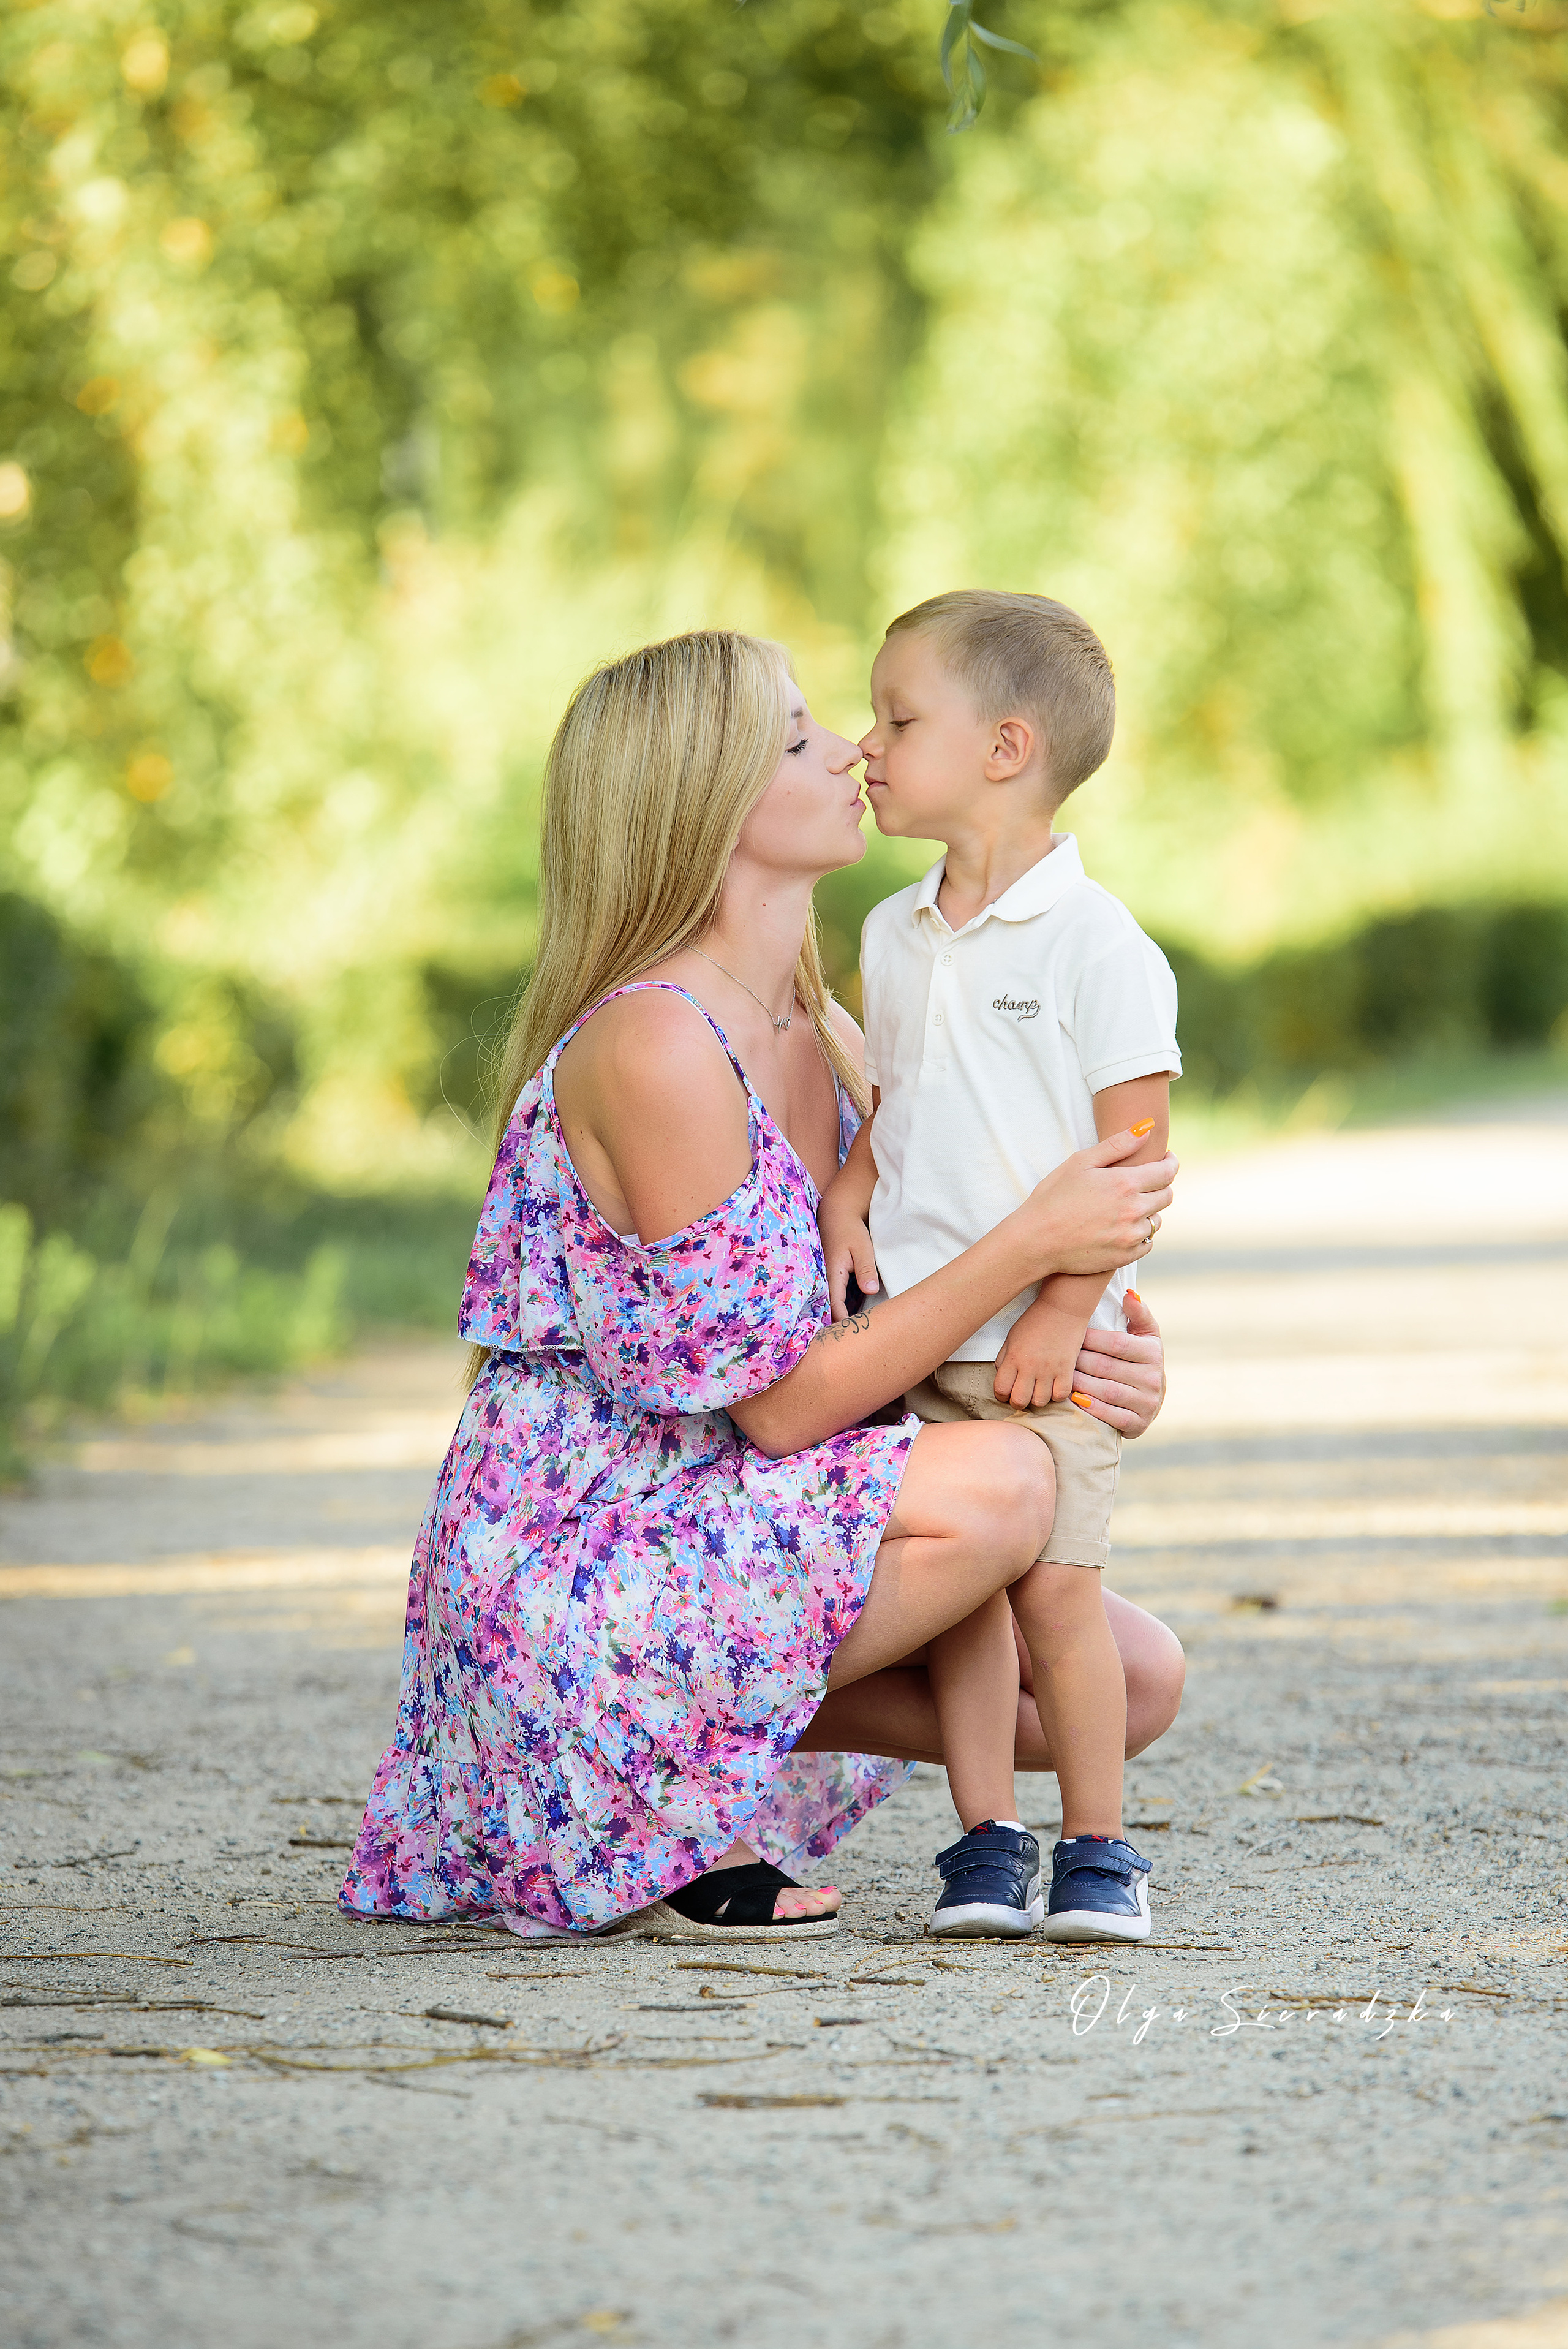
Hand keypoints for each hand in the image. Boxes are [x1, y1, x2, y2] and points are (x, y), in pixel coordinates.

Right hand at [820, 1203, 878, 1323]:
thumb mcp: (863, 1248)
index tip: (851, 1334)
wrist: (836, 1213)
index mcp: (831, 1273)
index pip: (834, 1303)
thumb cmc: (850, 1230)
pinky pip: (835, 1294)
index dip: (841, 1320)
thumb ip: (866, 1269)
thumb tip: (870, 1291)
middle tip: (853, 1340)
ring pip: (832, 1302)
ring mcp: (826, 1277)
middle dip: (839, 1322)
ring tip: (854, 1330)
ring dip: (840, 1314)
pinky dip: (843, 1304)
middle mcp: (825, 1278)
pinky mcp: (830, 1275)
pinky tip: (855, 1312)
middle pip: (830, 1307)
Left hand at [993, 1300, 1088, 1409]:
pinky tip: (1054, 1385)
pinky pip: (1060, 1395)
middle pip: (1019, 1401)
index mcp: (1013, 1357)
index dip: (1001, 1395)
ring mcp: (1049, 1369)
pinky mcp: (1067, 1369)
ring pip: (1040, 1402)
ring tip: (1039, 1388)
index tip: (1006, 1393)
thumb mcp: (1012, 1337)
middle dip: (1018, 1401)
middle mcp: (1030, 1366)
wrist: (1062, 1308)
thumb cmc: (1036, 1320)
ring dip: (1038, 1398)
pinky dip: (1056, 1395)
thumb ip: (1004, 1359)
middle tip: (1022, 1393)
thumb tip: (1002, 1377)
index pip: (1001, 1389)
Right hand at [1019, 1130, 1175, 1278]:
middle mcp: (1134, 1211)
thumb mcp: (1080, 1162)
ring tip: (1127, 1206)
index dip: (1171, 1163)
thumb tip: (1147, 1128)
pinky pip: (1147, 1243)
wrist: (1036, 1240)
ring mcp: (1131, 1236)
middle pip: (1167, 1196)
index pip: (1167, 1172)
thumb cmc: (1053, 1196)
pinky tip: (1122, 1228)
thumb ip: (1117, 1144)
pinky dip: (1140, 1234)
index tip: (1167, 1159)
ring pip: (1157, 1221)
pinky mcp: (1125, 1256)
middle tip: (1145, 1182)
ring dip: (1149, 1211)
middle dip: (1161, 1185)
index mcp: (1125, 1184)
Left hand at [1069, 1289, 1166, 1435]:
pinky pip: (1112, 1415)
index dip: (1090, 1340)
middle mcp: (1153, 1378)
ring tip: (1060, 1376)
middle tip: (1055, 1357)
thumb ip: (1138, 1313)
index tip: (1069, 1335)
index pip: (1117, 1344)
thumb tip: (1129, 1294)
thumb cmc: (1139, 1359)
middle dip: (1079, 1361)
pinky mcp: (1138, 1423)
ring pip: (1106, 1390)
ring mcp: (1147, 1403)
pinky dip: (1092, 1408)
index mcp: (1153, 1353)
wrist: (1150, 1399)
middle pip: (1107, 1367)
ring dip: (1080, 1383)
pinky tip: (1075, 1399)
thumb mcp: (1144, 1335)